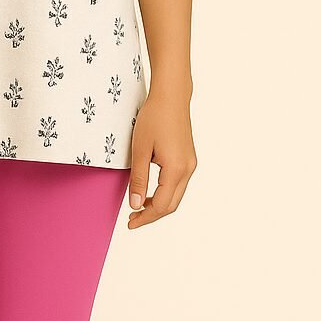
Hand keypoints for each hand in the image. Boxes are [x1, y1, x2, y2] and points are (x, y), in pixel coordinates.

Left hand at [126, 90, 197, 228]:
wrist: (171, 97)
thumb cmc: (154, 118)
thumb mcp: (140, 150)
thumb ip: (138, 180)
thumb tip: (136, 205)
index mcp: (176, 169)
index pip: (161, 205)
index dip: (145, 217)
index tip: (130, 223)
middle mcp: (187, 169)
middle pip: (172, 205)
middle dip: (152, 214)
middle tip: (132, 219)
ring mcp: (190, 164)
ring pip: (176, 195)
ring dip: (158, 204)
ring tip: (139, 206)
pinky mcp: (188, 159)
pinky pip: (178, 184)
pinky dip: (164, 193)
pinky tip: (150, 191)